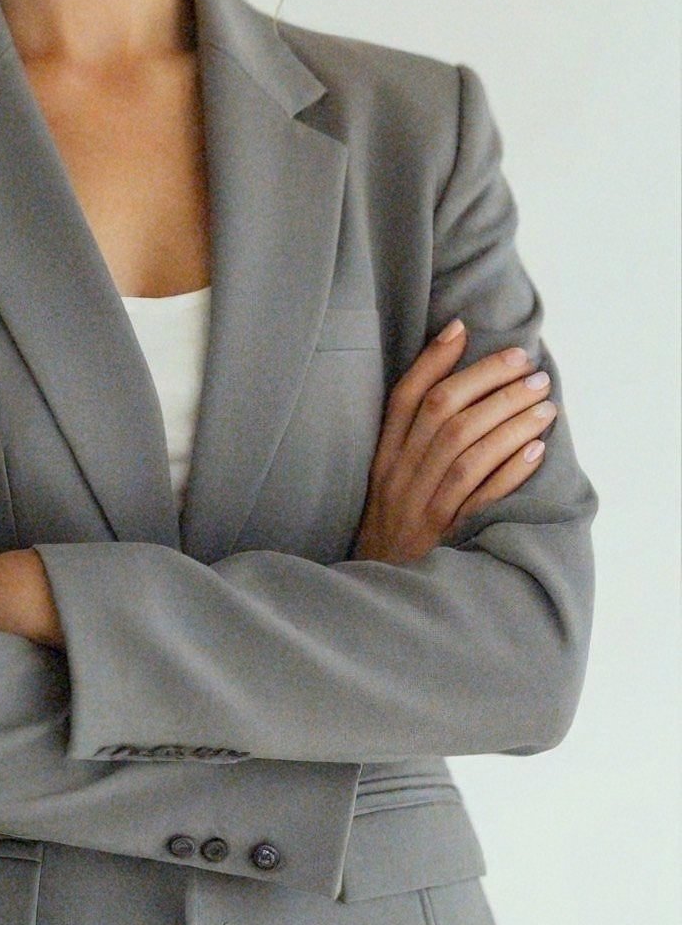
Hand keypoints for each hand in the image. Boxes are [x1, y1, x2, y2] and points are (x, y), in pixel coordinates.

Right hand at [352, 318, 556, 563]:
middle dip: (489, 382)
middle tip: (527, 365)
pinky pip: (481, 496)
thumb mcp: (388, 478)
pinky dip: (510, 469)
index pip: (406, 397)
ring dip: (509, 420)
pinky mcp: (447, 535)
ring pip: (467, 451)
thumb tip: (445, 377)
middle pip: (444, 416)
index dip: (435, 360)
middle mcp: (400, 477)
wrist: (379, 594)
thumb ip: (410, 434)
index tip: (467, 330)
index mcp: (384, 457)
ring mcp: (423, 507)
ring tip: (544, 402)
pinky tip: (536, 447)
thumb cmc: (394, 526)